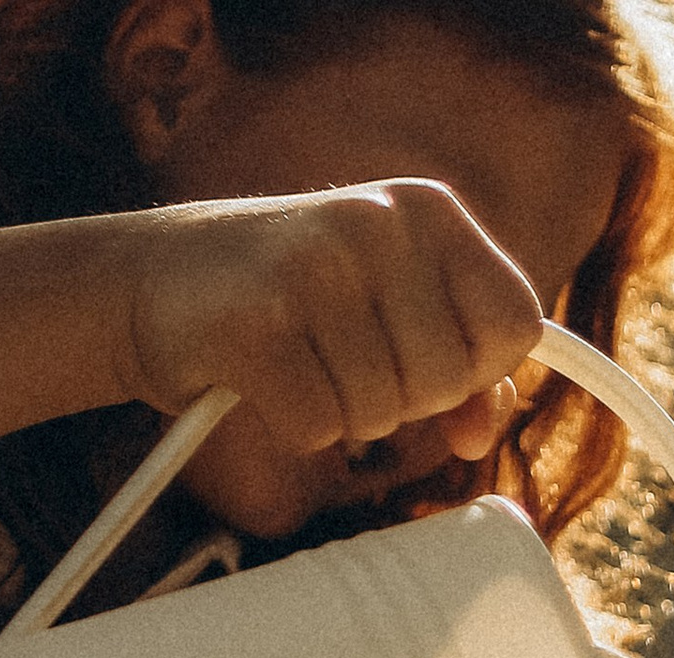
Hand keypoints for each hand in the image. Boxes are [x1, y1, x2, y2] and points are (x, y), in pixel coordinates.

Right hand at [121, 182, 543, 533]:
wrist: (157, 281)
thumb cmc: (294, 306)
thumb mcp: (393, 316)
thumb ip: (464, 372)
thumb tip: (484, 432)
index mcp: (429, 210)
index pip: (516, 323)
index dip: (479, 369)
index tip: (422, 355)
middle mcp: (378, 221)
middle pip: (450, 382)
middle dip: (403, 399)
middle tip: (342, 356)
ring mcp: (317, 265)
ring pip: (384, 414)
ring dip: (342, 414)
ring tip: (300, 357)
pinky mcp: (260, 320)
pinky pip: (320, 429)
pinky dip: (294, 425)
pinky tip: (263, 375)